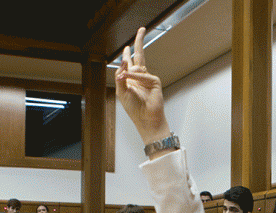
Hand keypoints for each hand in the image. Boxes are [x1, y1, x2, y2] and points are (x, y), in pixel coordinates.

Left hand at [115, 27, 171, 146]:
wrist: (146, 118)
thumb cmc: (133, 108)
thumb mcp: (122, 92)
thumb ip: (120, 77)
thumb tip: (123, 64)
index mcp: (131, 79)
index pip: (129, 63)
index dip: (126, 55)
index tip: (127, 48)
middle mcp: (139, 77)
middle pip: (139, 56)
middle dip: (139, 43)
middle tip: (141, 30)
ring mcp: (147, 79)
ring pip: (139, 65)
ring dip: (131, 68)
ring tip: (129, 71)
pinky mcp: (154, 82)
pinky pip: (143, 75)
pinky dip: (137, 78)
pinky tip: (131, 80)